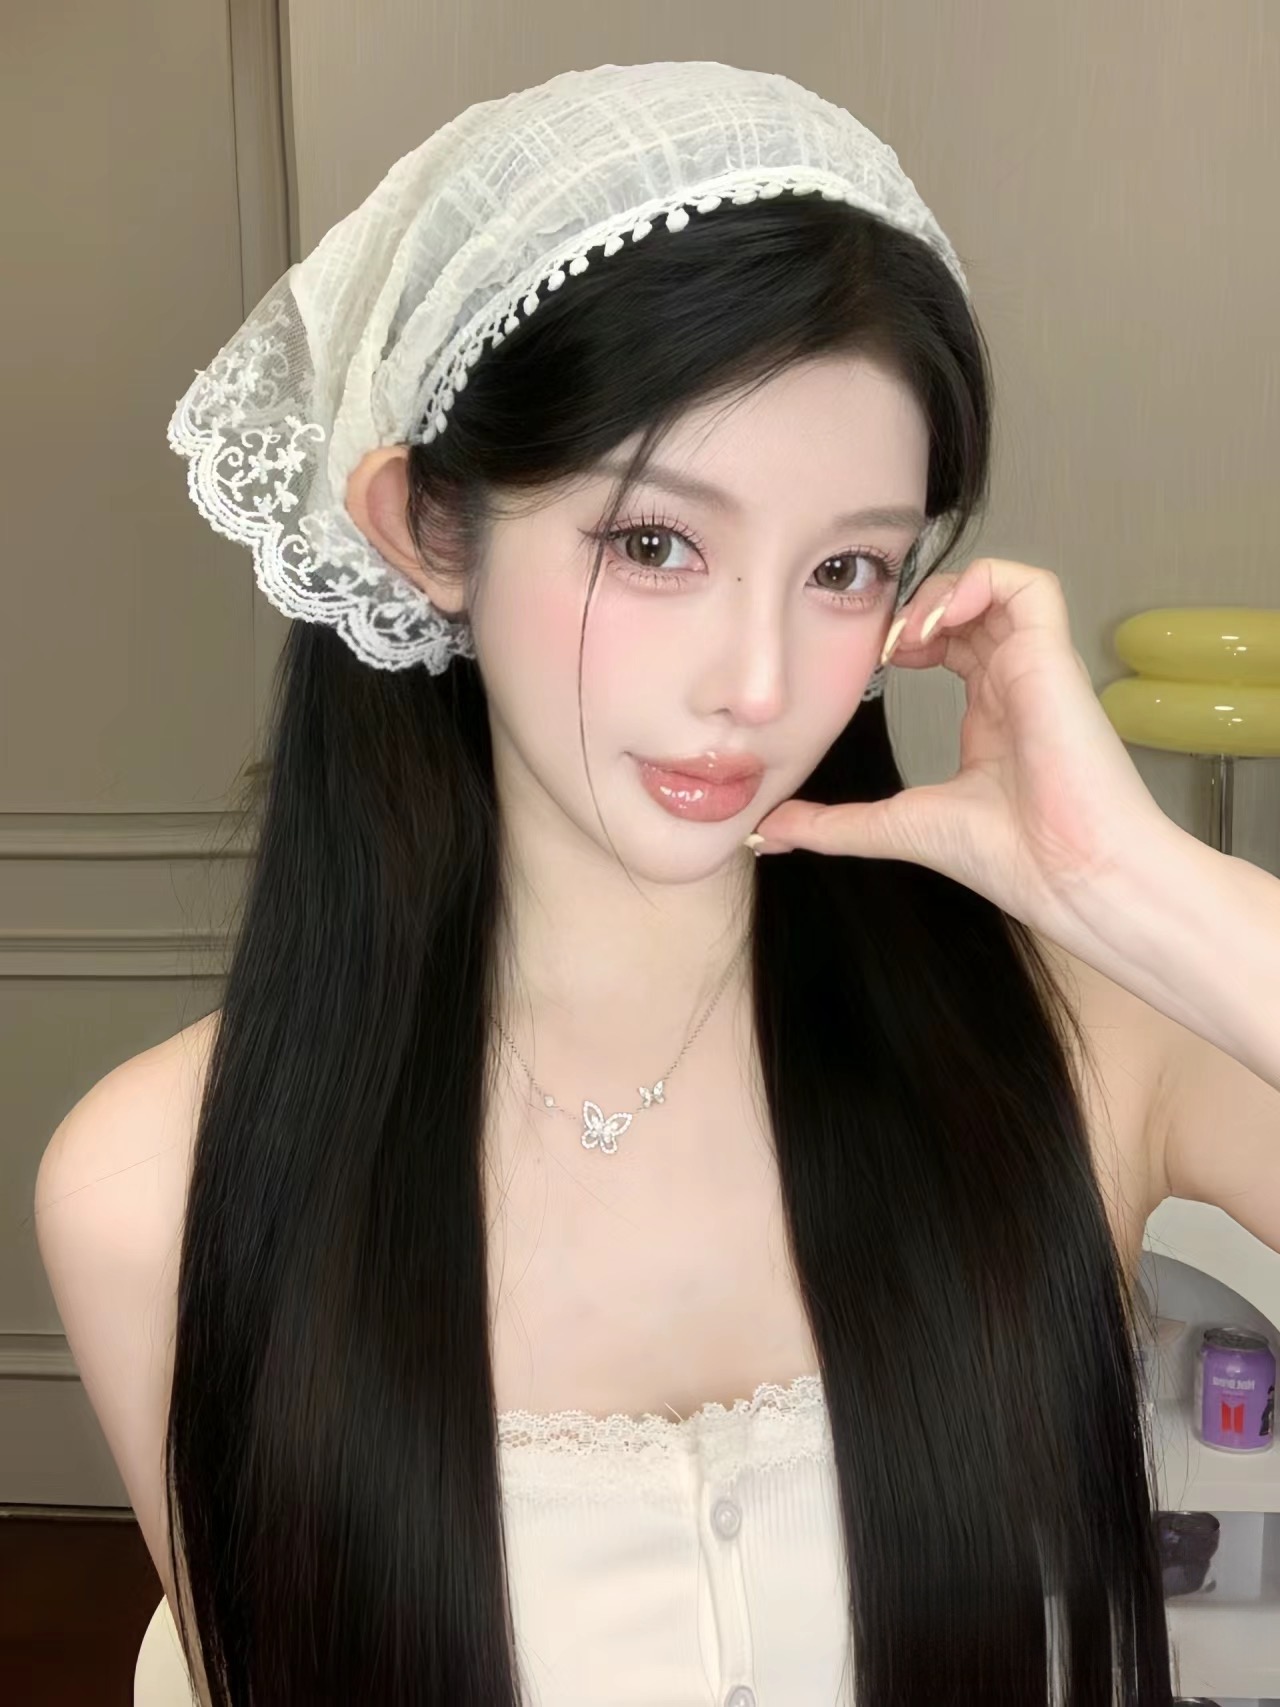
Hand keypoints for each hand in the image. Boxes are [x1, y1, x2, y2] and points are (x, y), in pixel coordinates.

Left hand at [748, 557, 1170, 944]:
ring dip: (942, 592)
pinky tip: (938, 626)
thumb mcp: (896, 828)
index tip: (873, 665)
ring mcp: (1035, 666)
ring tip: (908, 636)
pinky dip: (980, 583)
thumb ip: (832, 824)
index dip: (905, 635)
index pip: (950, 641)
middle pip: (968, 605)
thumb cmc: (1007, 857)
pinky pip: (1030, 584)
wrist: (1068, 877)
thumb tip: (768, 830)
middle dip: (916, 606)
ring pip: (995, 584)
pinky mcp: (1053, 657)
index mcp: (990, 714)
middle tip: (883, 645)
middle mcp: (1014, 682)